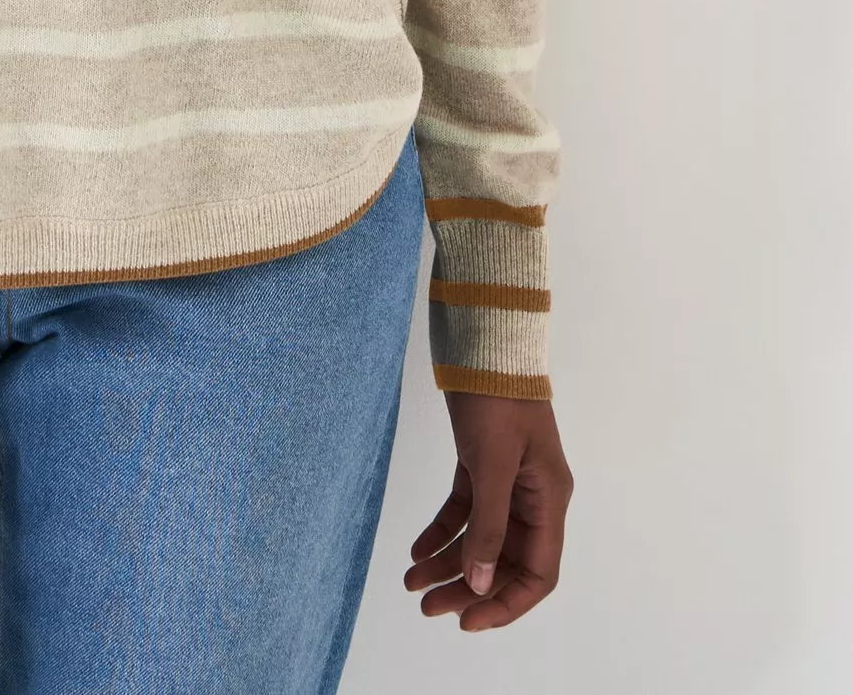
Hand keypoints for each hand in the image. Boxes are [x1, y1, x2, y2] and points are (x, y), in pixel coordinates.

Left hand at [405, 392, 571, 629]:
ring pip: (480, 538)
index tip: (468, 620)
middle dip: (467, 587)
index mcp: (549, 500)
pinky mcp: (481, 462)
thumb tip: (479, 583)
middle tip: (427, 607)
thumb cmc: (495, 399)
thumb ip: (487, 526)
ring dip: (448, 563)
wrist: (482, 340)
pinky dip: (442, 530)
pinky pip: (464, 510)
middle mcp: (533, 497)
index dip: (506, 602)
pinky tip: (416, 549)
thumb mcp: (491, 464)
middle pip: (504, 560)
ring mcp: (507, 480)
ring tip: (411, 585)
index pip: (538, 573)